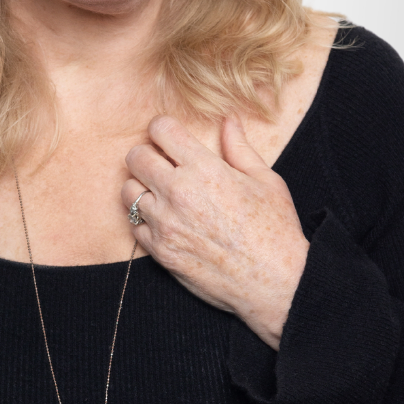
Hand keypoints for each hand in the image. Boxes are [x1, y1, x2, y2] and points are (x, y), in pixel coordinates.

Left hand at [122, 113, 308, 349]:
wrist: (276, 283)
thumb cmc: (276, 230)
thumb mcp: (265, 180)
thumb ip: (239, 148)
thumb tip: (229, 120)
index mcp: (204, 169)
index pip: (161, 129)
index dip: (163, 128)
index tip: (169, 136)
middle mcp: (178, 192)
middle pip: (136, 157)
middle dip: (148, 154)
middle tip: (162, 163)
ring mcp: (165, 223)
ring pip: (127, 191)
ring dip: (141, 187)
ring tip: (161, 193)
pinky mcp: (159, 251)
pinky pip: (133, 225)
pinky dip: (144, 220)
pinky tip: (164, 220)